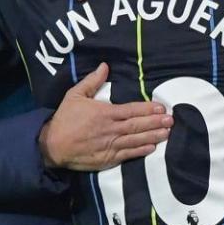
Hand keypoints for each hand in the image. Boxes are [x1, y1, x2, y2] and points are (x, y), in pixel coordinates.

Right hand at [38, 63, 171, 170]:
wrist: (52, 145)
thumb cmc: (64, 119)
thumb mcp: (75, 95)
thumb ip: (91, 81)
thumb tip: (105, 66)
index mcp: (104, 113)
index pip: (131, 110)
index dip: (147, 109)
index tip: (161, 107)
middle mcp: (110, 129)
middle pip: (137, 125)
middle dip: (155, 122)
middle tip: (171, 120)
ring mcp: (110, 145)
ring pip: (135, 140)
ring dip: (153, 136)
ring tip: (167, 133)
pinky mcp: (107, 158)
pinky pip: (127, 154)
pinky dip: (140, 151)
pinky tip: (152, 148)